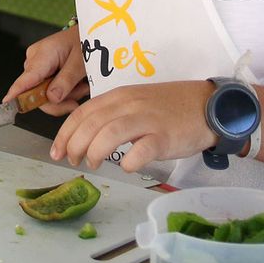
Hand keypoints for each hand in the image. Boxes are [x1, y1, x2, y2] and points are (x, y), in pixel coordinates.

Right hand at [3, 26, 87, 117]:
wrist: (86, 34)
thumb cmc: (82, 41)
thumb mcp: (80, 61)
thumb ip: (66, 80)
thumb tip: (52, 98)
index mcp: (42, 55)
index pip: (26, 79)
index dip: (16, 92)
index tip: (7, 102)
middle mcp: (33, 62)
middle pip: (37, 95)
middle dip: (59, 101)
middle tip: (79, 95)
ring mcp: (36, 68)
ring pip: (44, 96)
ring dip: (65, 96)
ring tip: (80, 85)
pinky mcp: (41, 73)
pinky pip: (48, 92)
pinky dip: (64, 92)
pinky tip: (75, 84)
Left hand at [50, 80, 215, 173]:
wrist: (207, 105)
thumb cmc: (169, 108)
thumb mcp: (135, 103)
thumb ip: (112, 114)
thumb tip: (85, 136)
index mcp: (119, 96)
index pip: (83, 113)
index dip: (65, 133)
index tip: (56, 151)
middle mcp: (130, 104)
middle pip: (92, 123)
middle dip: (75, 144)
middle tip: (73, 161)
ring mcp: (148, 119)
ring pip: (111, 133)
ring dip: (95, 152)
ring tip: (92, 164)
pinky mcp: (165, 136)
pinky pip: (142, 150)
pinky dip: (129, 161)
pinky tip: (125, 167)